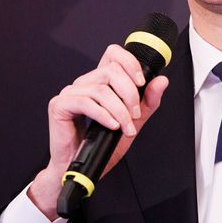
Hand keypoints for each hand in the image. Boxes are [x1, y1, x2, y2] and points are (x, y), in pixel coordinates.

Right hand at [28, 44, 168, 217]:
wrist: (83, 168)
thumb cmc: (103, 144)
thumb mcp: (133, 121)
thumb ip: (147, 102)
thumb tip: (161, 81)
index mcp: (100, 82)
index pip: (113, 54)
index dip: (130, 62)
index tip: (141, 83)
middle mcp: (84, 83)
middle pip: (111, 70)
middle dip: (130, 94)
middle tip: (135, 114)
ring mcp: (70, 93)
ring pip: (101, 89)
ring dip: (120, 110)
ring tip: (126, 127)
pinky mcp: (60, 105)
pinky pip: (86, 102)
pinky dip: (104, 115)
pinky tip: (112, 126)